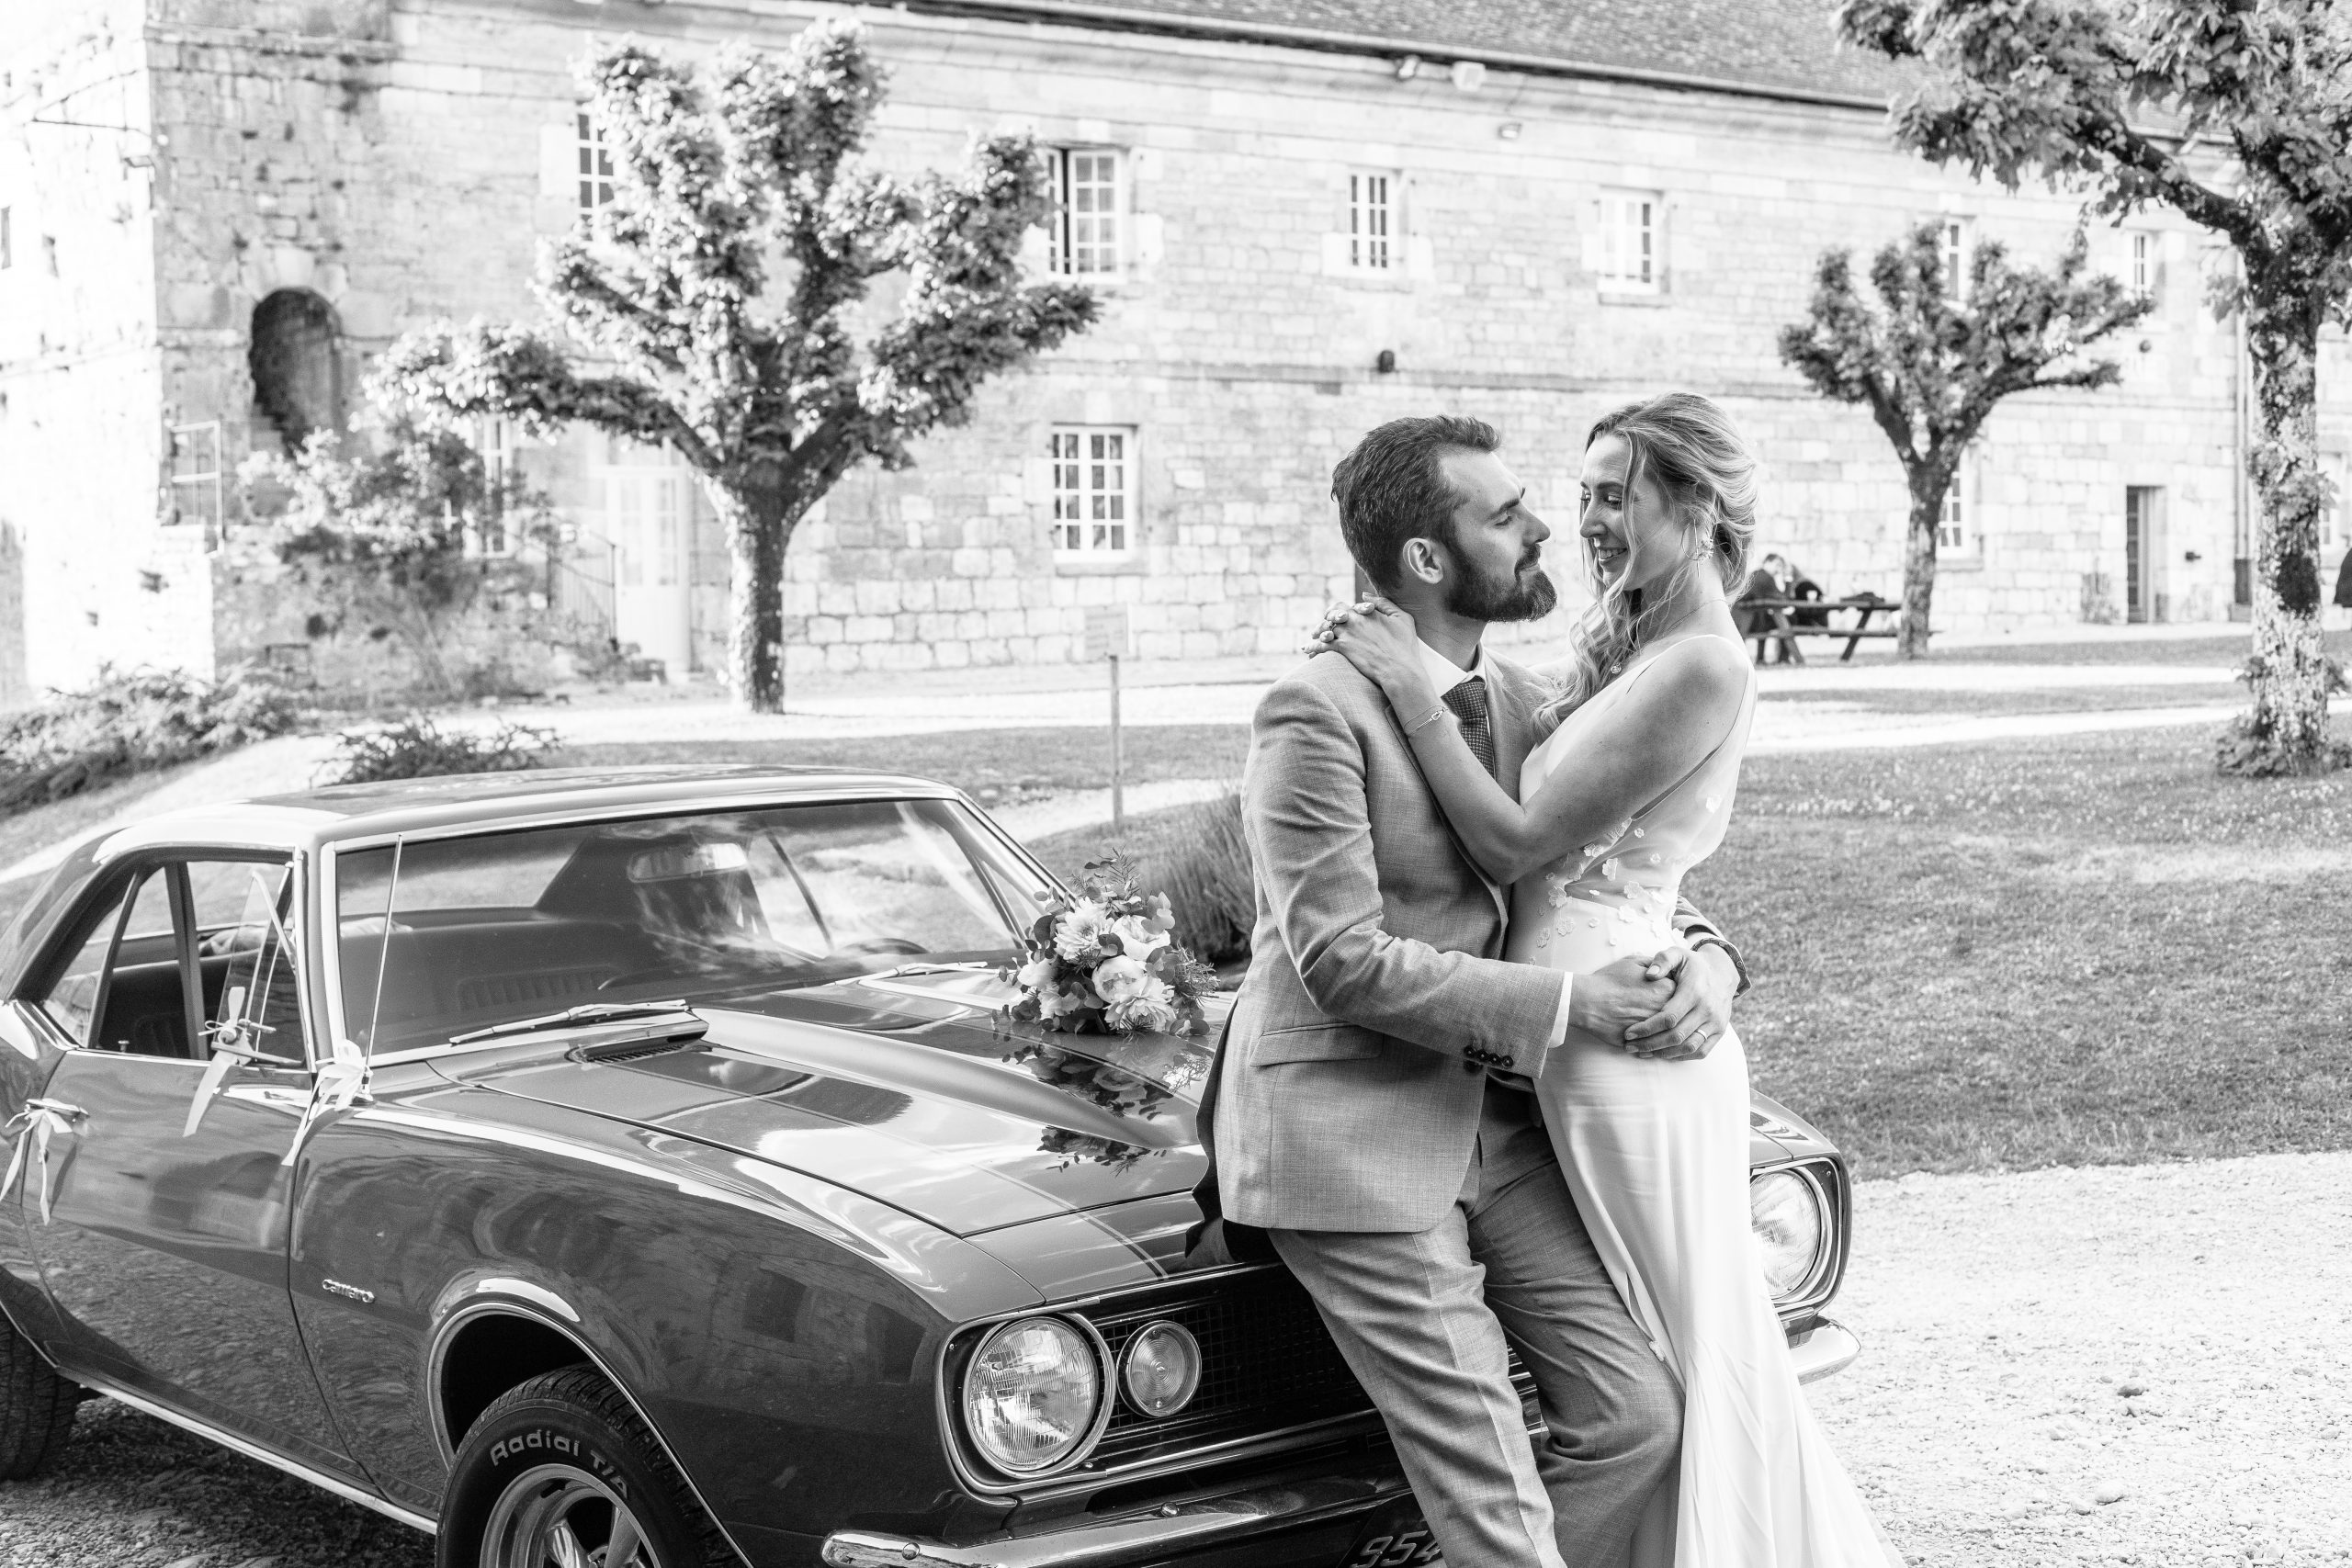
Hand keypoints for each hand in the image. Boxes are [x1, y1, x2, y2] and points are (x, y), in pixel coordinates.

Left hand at [1303, 596, 1425, 696]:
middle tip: (1322, 627)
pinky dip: (1313, 648)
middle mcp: (1354, 620)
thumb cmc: (1405, 646)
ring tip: (1313, 639)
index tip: (1337, 617)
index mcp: (1366, 611)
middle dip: (1326, 619)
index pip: (1345, 606)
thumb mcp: (1402, 618)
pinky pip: (1321, 646)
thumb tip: (1365, 594)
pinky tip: (1308, 651)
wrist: (1400, 669)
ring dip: (1317, 633)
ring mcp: (1347, 634)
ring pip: (1324, 629)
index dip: (1339, 611)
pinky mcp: (1342, 648)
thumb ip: (1383, 603)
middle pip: (1331, 614)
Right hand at [1562, 956, 1673, 1049]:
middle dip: (1673, 1016)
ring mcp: (1655, 1029)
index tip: (1665, 995)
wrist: (1587, 1000)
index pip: (1683, 995)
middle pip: (1678, 1016)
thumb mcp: (1633, 962)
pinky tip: (1643, 1042)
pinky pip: (1653, 1048)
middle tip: (1659, 1014)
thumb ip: (1655, 963)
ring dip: (1664, 1035)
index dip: (1675, 995)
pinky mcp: (1642, 1043)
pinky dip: (1650, 1047)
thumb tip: (1664, 968)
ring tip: (1654, 1031)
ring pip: (1668, 1035)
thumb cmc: (1608, 980)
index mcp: (1667, 989)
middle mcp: (1665, 1010)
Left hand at [1623, 944, 1737, 1060]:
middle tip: (1630, 1046)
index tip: (1628, 1033)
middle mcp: (1707, 1009)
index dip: (1647, 1028)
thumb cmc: (1693, 964)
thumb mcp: (1678, 953)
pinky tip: (1662, 1054)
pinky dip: (1680, 1056)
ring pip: (1688, 1047)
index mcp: (1695, 992)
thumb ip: (1663, 960)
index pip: (1669, 1018)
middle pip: (1676, 1036)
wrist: (1722, 972)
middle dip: (1650, 1044)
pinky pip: (1700, 1051)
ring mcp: (1716, 1023)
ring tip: (1642, 1052)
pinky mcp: (1719, 1032)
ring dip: (1663, 1053)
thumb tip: (1649, 975)